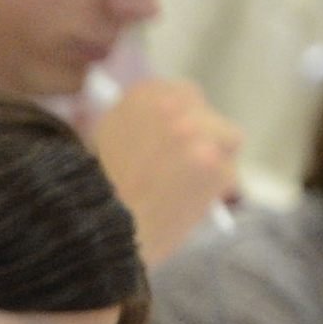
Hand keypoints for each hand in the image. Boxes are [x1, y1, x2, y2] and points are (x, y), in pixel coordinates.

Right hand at [90, 79, 241, 265]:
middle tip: (182, 169)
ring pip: (228, 141)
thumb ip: (139, 121)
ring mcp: (198, 134)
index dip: (181, 120)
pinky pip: (228, 175)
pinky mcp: (216, 166)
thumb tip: (164, 126)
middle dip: (202, 138)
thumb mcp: (105, 138)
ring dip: (214, 161)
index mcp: (144, 93)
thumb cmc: (95, 191)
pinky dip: (215, 191)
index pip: (183, 95)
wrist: (99, 230)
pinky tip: (190, 205)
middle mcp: (174, 105)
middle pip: (208, 116)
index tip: (173, 142)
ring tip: (187, 188)